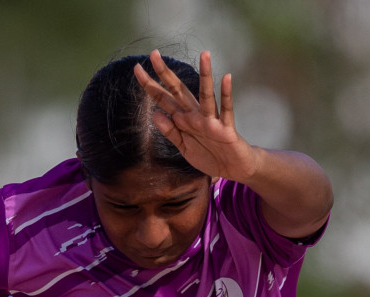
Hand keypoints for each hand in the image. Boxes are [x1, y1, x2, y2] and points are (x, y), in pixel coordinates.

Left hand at [134, 50, 261, 182]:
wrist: (232, 169)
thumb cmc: (209, 156)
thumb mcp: (183, 147)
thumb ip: (170, 131)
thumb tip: (154, 113)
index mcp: (184, 119)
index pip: (163, 99)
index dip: (150, 85)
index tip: (137, 68)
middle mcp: (196, 115)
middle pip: (178, 91)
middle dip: (166, 74)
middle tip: (154, 54)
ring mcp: (211, 120)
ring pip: (206, 95)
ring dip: (205, 75)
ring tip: (204, 54)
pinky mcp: (225, 129)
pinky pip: (226, 110)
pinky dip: (227, 95)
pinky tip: (227, 78)